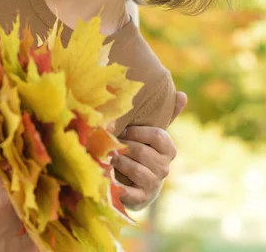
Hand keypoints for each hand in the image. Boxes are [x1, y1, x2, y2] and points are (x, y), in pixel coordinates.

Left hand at [113, 91, 187, 208]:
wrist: (139, 183)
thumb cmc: (145, 150)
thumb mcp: (154, 132)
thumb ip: (168, 114)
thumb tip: (182, 94)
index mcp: (169, 149)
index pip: (157, 135)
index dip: (138, 131)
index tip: (125, 129)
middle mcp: (164, 167)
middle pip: (141, 151)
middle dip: (123, 144)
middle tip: (112, 141)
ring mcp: (154, 183)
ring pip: (133, 167)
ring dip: (118, 159)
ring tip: (109, 155)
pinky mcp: (141, 198)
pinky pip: (127, 189)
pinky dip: (116, 182)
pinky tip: (108, 174)